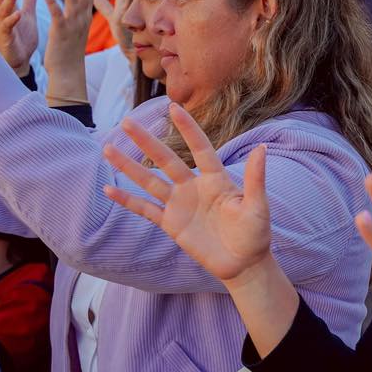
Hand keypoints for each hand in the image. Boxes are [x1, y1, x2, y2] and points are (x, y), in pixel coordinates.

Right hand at [0, 0, 38, 75]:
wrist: (19, 62)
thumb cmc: (20, 38)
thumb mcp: (26, 15)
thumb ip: (29, 1)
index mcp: (2, 7)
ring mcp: (0, 25)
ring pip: (1, 10)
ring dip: (7, 1)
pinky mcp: (6, 37)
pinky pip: (8, 27)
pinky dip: (13, 19)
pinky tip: (18, 13)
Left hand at [47, 0, 95, 60]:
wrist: (68, 71)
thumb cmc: (70, 51)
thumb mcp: (78, 29)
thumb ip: (80, 13)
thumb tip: (85, 3)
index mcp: (84, 16)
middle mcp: (81, 17)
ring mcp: (72, 24)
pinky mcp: (61, 32)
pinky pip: (57, 15)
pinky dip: (52, 3)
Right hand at [102, 103, 272, 280]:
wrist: (243, 264)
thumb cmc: (255, 234)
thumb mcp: (257, 206)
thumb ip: (256, 178)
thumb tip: (262, 148)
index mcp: (216, 179)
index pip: (200, 148)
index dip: (188, 129)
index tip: (173, 107)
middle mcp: (194, 187)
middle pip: (166, 160)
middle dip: (147, 142)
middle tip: (127, 122)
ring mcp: (180, 204)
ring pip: (149, 181)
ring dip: (129, 166)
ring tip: (108, 148)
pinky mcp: (171, 224)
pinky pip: (144, 209)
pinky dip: (127, 200)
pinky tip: (109, 189)